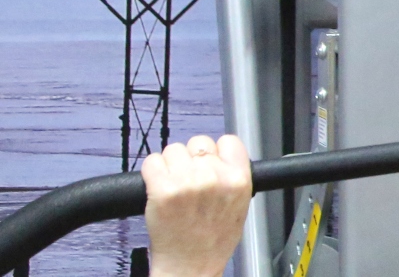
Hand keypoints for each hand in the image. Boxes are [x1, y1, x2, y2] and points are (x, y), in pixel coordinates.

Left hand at [142, 135, 252, 276]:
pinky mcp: (162, 188)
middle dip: (192, 159)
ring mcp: (187, 182)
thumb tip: (219, 156)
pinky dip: (151, 172)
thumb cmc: (213, 241)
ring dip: (170, 165)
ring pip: (173, 150)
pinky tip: (158, 187)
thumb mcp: (241, 206)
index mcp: (238, 180)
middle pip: (198, 143)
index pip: (229, 141)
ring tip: (174, 187)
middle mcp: (214, 177)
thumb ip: (233, 177)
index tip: (211, 161)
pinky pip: (151, 161)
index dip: (217, 151)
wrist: (191, 265)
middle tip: (189, 181)